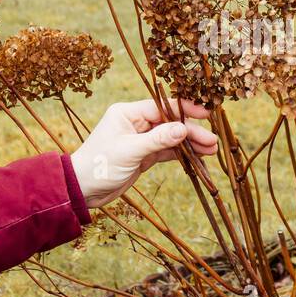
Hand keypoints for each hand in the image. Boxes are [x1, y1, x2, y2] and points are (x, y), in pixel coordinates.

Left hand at [69, 98, 217, 207]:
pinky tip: (199, 156)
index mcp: (128, 113)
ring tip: (212, 150)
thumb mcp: (130, 151)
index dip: (185, 110)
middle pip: (171, 122)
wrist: (82, 190)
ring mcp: (141, 139)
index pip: (162, 107)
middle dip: (192, 131)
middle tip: (212, 141)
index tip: (205, 114)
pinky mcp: (144, 155)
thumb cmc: (100, 166)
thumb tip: (183, 129)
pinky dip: (182, 153)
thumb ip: (158, 139)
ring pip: (172, 137)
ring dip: (190, 143)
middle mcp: (135, 122)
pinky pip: (167, 150)